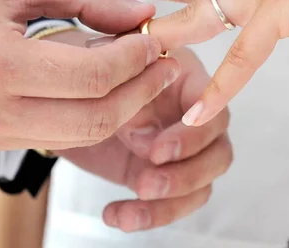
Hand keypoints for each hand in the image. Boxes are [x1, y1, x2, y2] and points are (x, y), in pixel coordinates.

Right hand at [0, 0, 178, 150]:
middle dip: (141, 91)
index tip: (153, 38)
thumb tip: (141, 11)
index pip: (94, 76)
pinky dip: (86, 117)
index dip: (136, 59)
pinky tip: (100, 89)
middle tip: (163, 64)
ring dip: (120, 108)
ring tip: (140, 75)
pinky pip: (52, 139)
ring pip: (79, 137)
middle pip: (96, 119)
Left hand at [54, 47, 231, 231]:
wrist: (71, 94)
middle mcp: (192, 116)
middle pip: (217, 153)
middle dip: (185, 174)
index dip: (194, 134)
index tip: (160, 150)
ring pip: (201, 185)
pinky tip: (116, 215)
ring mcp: (181, 150)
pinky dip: (147, 215)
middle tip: (147, 182)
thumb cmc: (97, 72)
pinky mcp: (162, 175)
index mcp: (187, 80)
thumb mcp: (109, 74)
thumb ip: (130, 95)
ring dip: (170, 202)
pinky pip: (172, 203)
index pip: (213, 109)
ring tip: (133, 206)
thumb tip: (147, 135)